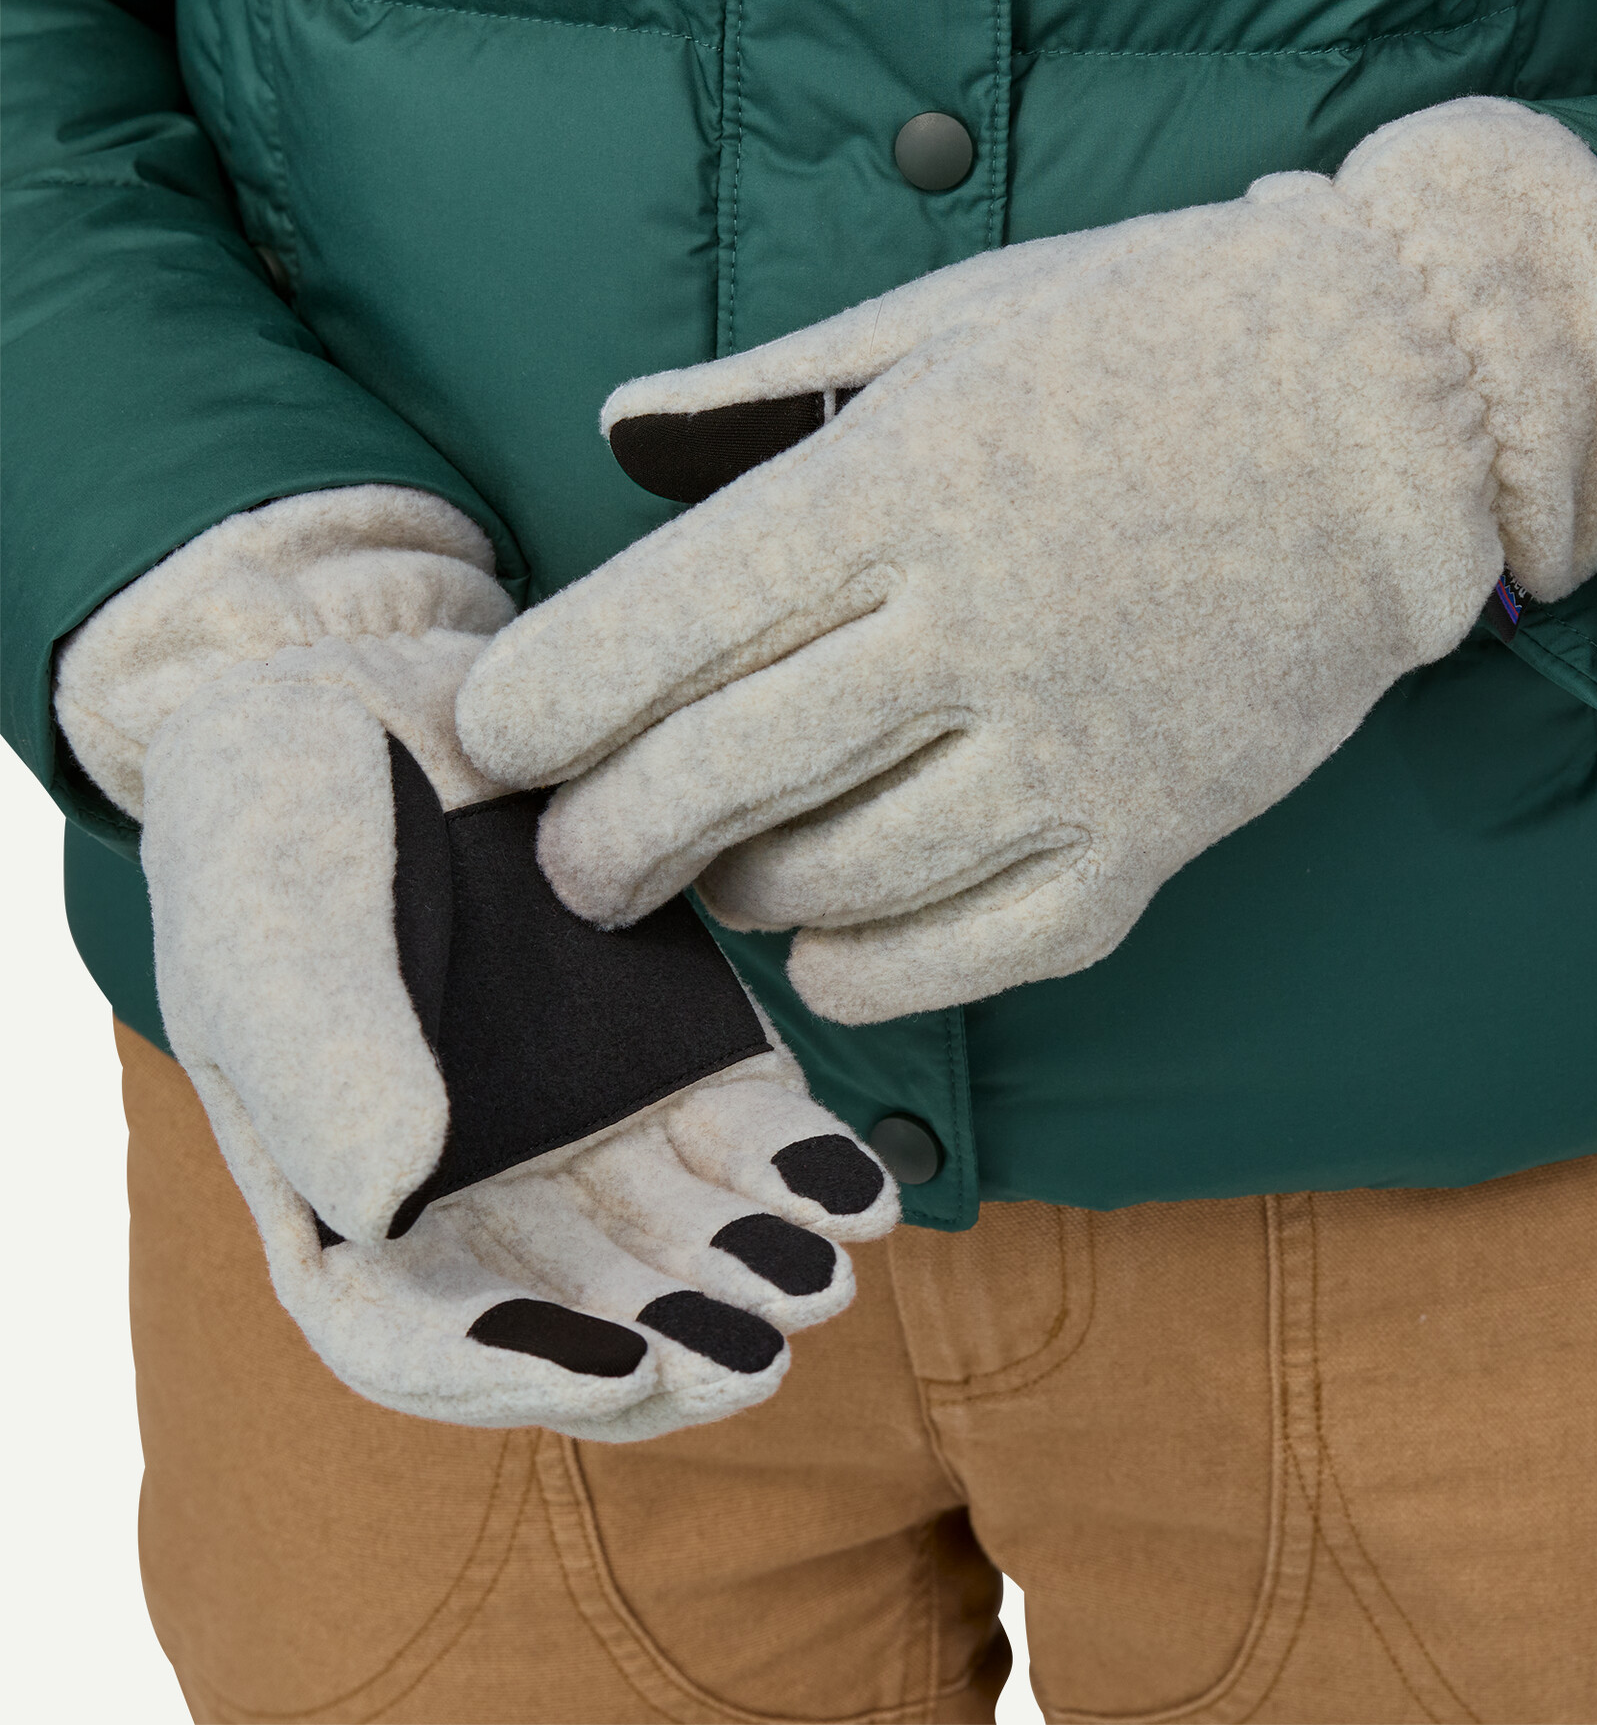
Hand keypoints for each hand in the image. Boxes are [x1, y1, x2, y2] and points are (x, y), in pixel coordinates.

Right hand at [141, 629, 895, 1438]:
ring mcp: (586, 1122)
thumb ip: (318, 1058)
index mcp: (347, 1192)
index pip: (418, 1338)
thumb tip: (385, 1206)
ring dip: (752, 1273)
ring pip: (677, 1243)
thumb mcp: (268, 918)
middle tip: (760, 1349)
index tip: (618, 1367)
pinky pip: (747, 1137)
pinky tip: (861, 1187)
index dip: (515, 1373)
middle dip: (672, 1345)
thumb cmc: (280, 811)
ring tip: (826, 1271)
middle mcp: (477, 1185)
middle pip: (577, 1313)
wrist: (380, 691)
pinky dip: (803, 1172)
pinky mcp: (678, 1048)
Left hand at [458, 98, 1596, 1023]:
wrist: (1400, 406)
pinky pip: (975, 951)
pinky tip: (830, 943)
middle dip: (602, 843)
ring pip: (834, 882)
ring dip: (736, 896)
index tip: (502, 736)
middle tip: (573, 860)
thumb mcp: (951, 312)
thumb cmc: (1161, 335)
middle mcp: (969, 632)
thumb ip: (767, 387)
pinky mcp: (1154, 834)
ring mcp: (1070, 749)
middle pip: (713, 779)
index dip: (539, 707)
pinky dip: (872, 968)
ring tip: (711, 875)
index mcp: (895, 487)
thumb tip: (617, 433)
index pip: (651, 633)